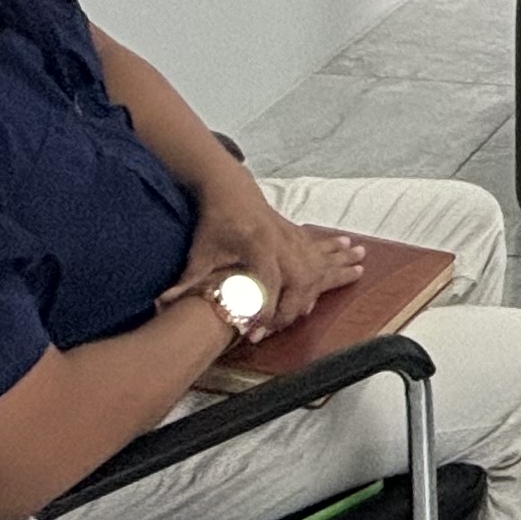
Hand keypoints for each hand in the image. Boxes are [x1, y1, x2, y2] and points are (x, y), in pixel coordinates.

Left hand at [184, 183, 364, 336]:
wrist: (227, 186)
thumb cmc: (214, 221)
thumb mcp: (200, 252)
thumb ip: (188, 281)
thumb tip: (162, 303)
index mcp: (259, 246)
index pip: (269, 285)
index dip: (263, 311)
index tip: (253, 333)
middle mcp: (281, 241)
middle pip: (302, 279)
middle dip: (296, 307)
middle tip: (283, 326)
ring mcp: (291, 236)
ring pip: (319, 258)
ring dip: (338, 266)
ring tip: (358, 268)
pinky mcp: (295, 232)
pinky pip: (320, 246)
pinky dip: (336, 251)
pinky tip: (350, 250)